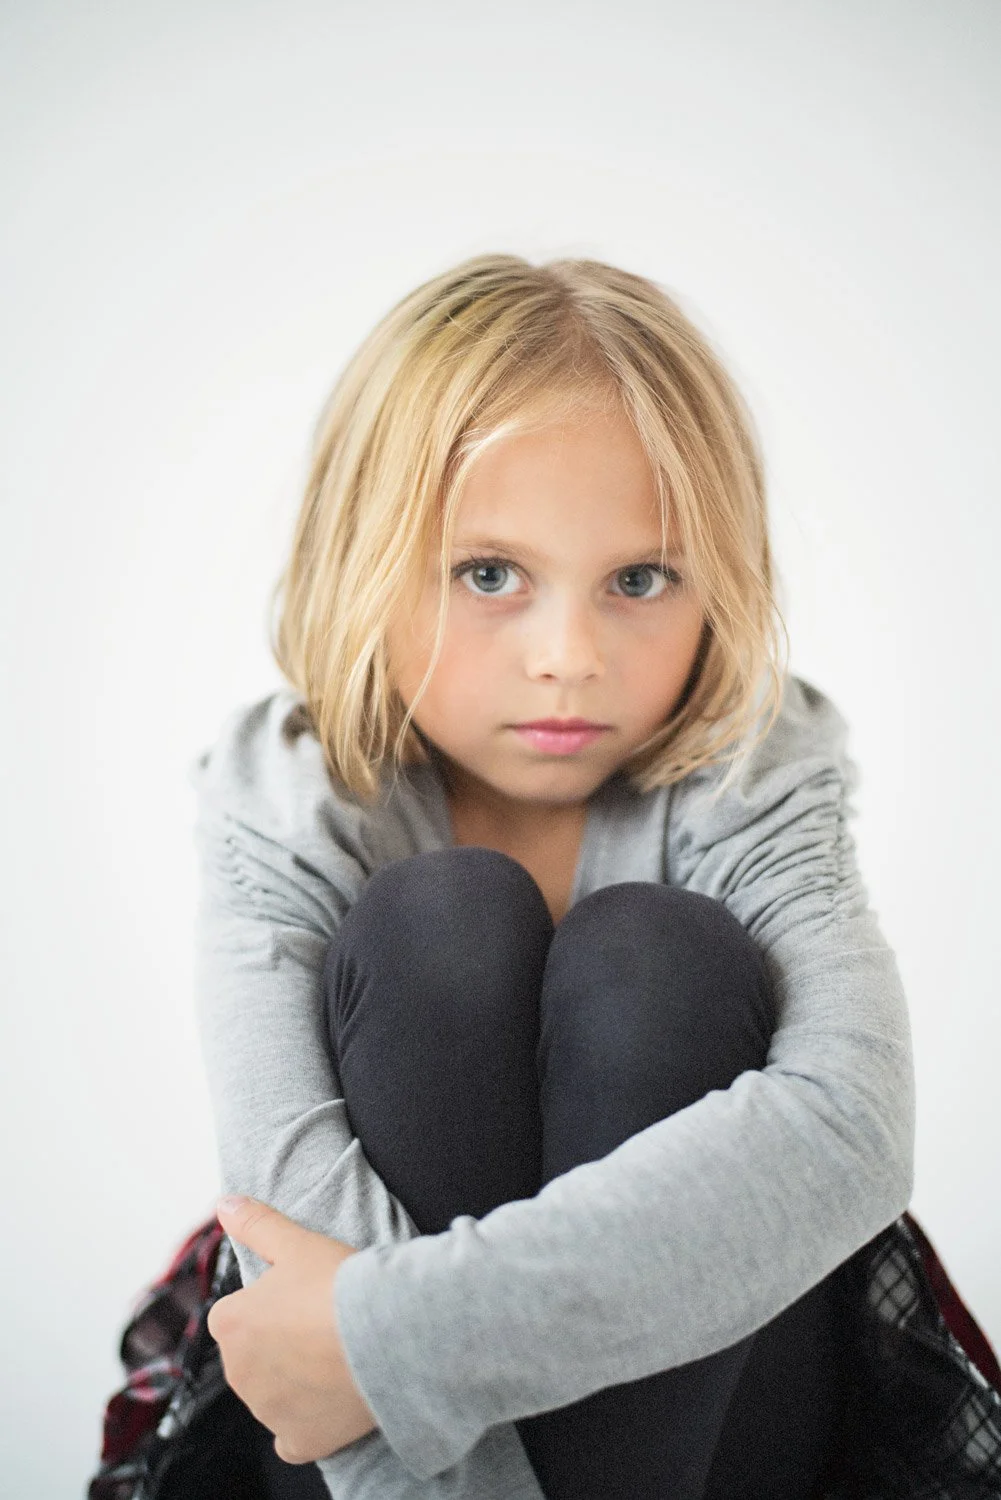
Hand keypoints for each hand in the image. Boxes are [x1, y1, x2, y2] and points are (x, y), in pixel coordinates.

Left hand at [208, 1195, 378, 1463]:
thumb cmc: (340, 1284)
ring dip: (293, 1381)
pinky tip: (328, 1404)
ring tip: (336, 1355)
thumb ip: (256, 1223)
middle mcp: (238, 1372)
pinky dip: (305, 1425)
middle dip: (277, 1345)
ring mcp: (267, 1411)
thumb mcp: (296, 1242)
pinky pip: (291, 1437)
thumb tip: (224, 1203)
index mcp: (230, 1324)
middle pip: (252, 1356)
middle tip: (321, 1324)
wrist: (388, 1331)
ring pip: (272, 1394)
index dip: (268, 1306)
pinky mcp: (298, 1440)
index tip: (299, 1299)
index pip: (235, 1315)